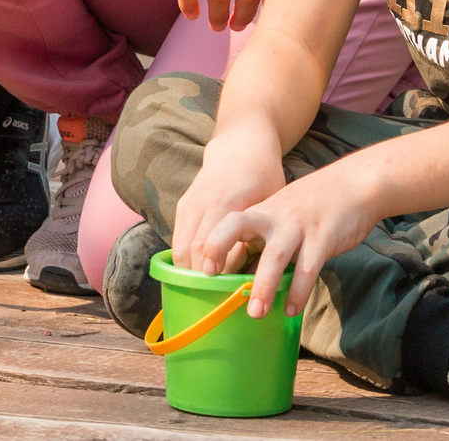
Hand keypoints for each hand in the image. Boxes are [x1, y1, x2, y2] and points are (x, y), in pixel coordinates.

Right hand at [170, 124, 287, 284]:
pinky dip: (186, 261)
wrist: (241, 145)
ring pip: (179, 249)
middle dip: (199, 281)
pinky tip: (202, 275)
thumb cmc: (262, 176)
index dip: (212, 275)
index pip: (209, 246)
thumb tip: (258, 276)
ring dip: (190, 274)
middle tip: (215, 303)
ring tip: (207, 294)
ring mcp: (189, 203)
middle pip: (190, 252)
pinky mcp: (183, 205)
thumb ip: (260, 234)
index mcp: (226, 203)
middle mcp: (202, 203)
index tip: (223, 296)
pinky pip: (178, 240)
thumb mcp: (269, 202)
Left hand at [187, 163, 381, 320]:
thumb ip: (264, 241)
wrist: (353, 185)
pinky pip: (308, 267)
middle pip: (239, 227)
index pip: (228, 221)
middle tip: (211, 282)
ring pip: (274, 254)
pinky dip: (298, 290)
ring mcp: (298, 225)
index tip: (202, 270)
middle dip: (221, 251)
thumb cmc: (312, 208)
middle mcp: (274, 215)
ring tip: (255, 313)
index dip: (212, 243)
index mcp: (261, 212)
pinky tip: (292, 310)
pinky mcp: (323, 238)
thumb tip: (244, 279)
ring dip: (263, 285)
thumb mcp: (282, 217)